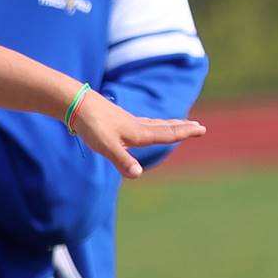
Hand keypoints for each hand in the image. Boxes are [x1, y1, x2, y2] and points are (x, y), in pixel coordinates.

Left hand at [70, 88, 203, 177]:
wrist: (75, 103)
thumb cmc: (91, 125)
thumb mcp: (106, 146)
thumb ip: (122, 160)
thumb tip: (138, 174)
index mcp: (138, 133)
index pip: (167, 134)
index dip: (184, 133)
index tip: (202, 129)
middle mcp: (136, 126)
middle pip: (164, 127)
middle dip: (182, 128)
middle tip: (199, 126)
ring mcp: (125, 122)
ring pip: (153, 124)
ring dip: (168, 125)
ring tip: (178, 125)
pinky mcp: (115, 120)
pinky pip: (139, 123)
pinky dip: (149, 125)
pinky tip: (143, 127)